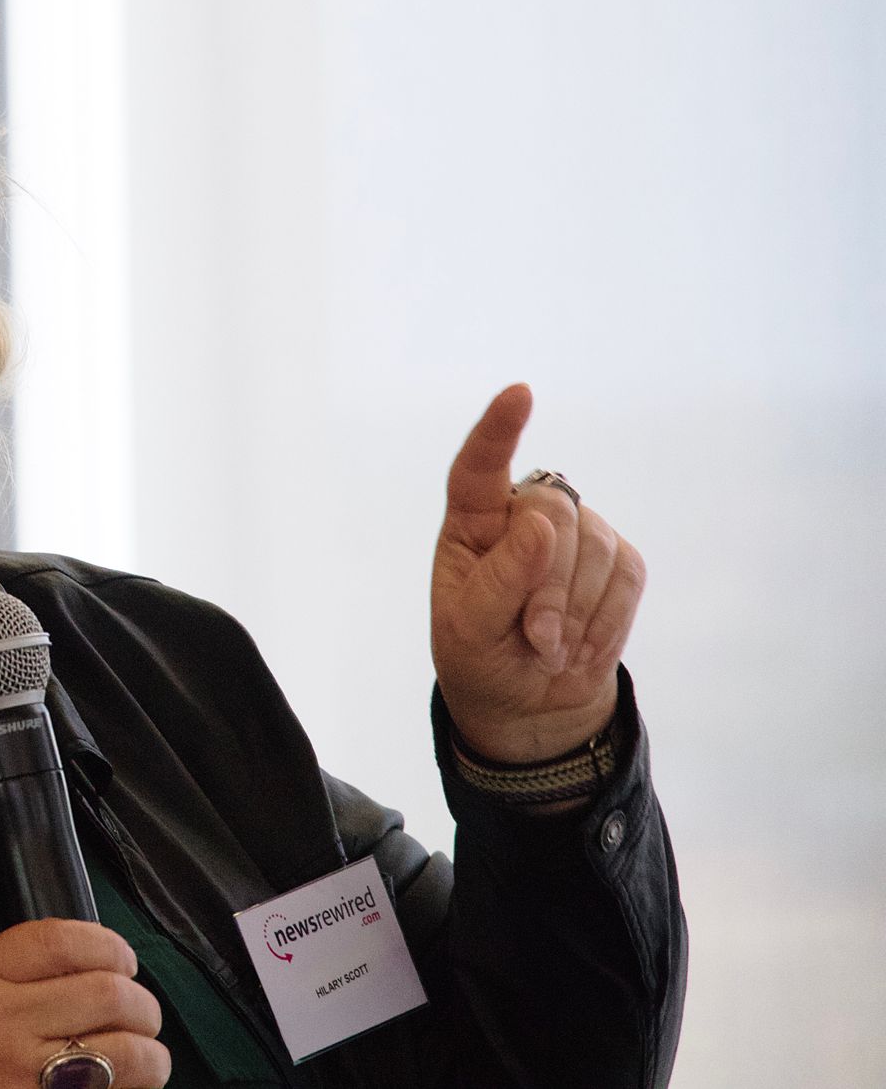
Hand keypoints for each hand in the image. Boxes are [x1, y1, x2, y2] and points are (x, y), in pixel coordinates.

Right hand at [0, 919, 170, 1088]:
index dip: (108, 944)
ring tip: (147, 1054)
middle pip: (107, 992)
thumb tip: (60, 963)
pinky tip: (126, 1088)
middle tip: (140, 1011)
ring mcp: (24, 1076)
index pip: (63, 942)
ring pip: (123, 1053)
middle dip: (141, 1002)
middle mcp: (6, 1023)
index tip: (121, 958)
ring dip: (150, 1053)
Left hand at [430, 384, 644, 762]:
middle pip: (553, 512)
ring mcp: (576, 536)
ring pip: (597, 544)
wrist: (529, 704)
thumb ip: (500, 580)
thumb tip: (539, 525)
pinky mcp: (618, 563)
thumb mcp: (469, 631)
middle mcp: (523, 518)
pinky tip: (581, 648)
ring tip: (551, 650)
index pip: (478, 469)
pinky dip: (608, 621)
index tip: (520, 395)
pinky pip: (630, 576)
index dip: (498, 431)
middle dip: (550, 584)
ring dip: (578, 611)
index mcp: (471, 526)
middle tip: (536, 638)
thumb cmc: (481, 659)